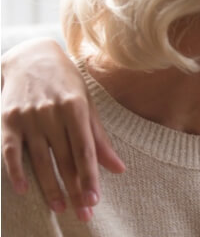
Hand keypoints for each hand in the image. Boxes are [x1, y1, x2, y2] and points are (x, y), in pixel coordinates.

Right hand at [1, 38, 125, 221]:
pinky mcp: (8, 120)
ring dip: (49, 186)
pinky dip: (15, 171)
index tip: (94, 199)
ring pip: (40, 159)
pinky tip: (24, 190)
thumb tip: (119, 169)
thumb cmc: (66, 83)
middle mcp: (51, 112)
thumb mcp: (87, 105)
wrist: (31, 56)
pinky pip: (10, 150)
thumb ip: (99, 138)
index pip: (85, 150)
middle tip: (82, 213)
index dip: (90, 176)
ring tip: (60, 207)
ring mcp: (28, 116)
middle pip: (64, 158)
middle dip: (74, 188)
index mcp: (76, 107)